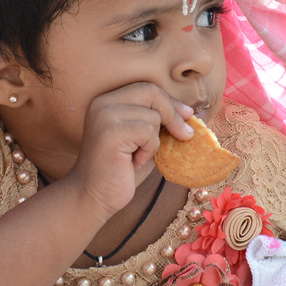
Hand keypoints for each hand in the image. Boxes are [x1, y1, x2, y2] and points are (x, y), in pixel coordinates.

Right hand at [63, 83, 193, 218]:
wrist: (94, 197)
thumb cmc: (121, 170)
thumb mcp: (143, 140)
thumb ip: (159, 123)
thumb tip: (191, 113)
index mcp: (107, 101)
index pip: (146, 88)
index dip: (170, 101)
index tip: (188, 115)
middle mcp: (103, 103)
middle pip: (150, 92)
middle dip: (173, 114)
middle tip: (185, 135)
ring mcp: (104, 116)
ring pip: (153, 116)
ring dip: (155, 140)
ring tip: (138, 156)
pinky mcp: (110, 132)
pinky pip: (147, 132)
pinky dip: (149, 149)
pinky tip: (134, 161)